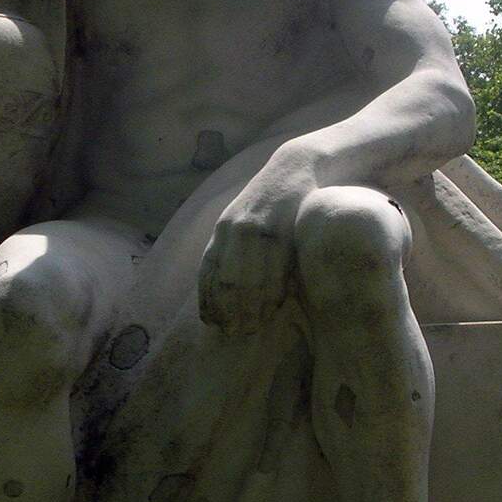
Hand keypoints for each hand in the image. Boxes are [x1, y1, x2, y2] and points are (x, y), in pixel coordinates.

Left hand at [198, 147, 315, 334]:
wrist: (293, 169)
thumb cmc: (268, 204)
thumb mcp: (242, 222)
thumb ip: (231, 250)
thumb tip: (220, 291)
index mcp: (221, 230)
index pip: (208, 272)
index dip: (208, 299)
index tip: (212, 322)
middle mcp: (234, 229)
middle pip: (227, 280)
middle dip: (230, 309)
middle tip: (236, 332)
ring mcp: (257, 228)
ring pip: (251, 278)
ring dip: (253, 307)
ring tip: (255, 326)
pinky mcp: (282, 228)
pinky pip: (275, 267)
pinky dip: (274, 290)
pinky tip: (274, 305)